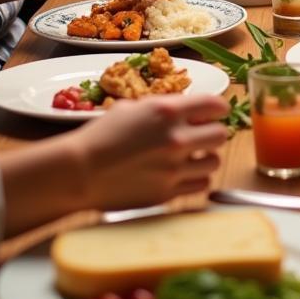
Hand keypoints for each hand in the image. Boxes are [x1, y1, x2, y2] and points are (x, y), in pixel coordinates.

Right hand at [67, 94, 229, 210]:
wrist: (78, 172)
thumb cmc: (100, 135)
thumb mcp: (131, 108)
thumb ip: (163, 107)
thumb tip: (184, 110)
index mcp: (168, 112)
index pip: (215, 105)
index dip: (218, 108)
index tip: (215, 113)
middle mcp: (177, 139)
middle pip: (221, 134)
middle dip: (212, 133)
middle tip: (201, 136)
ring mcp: (174, 168)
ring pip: (215, 161)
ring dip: (205, 157)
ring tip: (190, 157)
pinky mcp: (168, 193)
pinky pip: (201, 185)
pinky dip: (196, 179)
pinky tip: (182, 174)